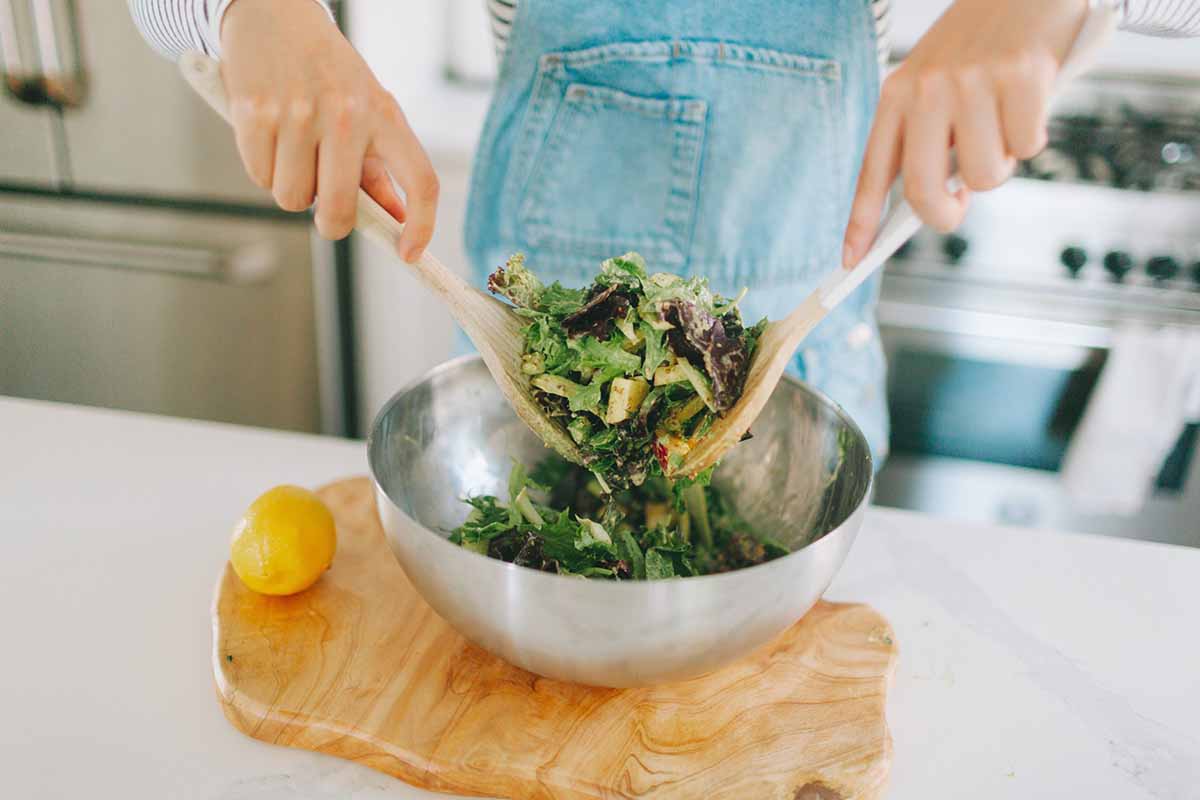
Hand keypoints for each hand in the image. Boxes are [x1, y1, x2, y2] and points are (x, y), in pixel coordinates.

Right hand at [220, 0, 437, 260]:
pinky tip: (269, 136)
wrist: (273, 14)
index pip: (420, 180)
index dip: (420, 225)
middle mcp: (346, 114)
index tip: (410, 253)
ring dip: (291, 189)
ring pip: (292, 199)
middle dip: (332, 224)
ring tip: (295, 152)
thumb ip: (379, 168)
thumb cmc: (328, 72)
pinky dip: (263, 168)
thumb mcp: (367, 109)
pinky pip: (260, 177)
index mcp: (385, 114)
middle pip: (339, 209)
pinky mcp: (255, 113)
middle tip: (326, 211)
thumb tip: (394, 221)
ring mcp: (299, 114)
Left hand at [842, 0, 1087, 267]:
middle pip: (924, 192)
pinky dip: (1034, 134)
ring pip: (984, 177)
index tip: (851, 261)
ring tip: (1002, 121)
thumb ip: (930, 136)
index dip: (861, 222)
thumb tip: (939, 199)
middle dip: (945, 215)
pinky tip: (1030, 97)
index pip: (873, 172)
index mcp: (897, 95)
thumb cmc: (982, 42)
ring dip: (1001, 163)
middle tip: (958, 205)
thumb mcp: (937, 82)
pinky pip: (1026, 147)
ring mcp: (971, 84)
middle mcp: (926, 91)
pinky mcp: (1019, 76)